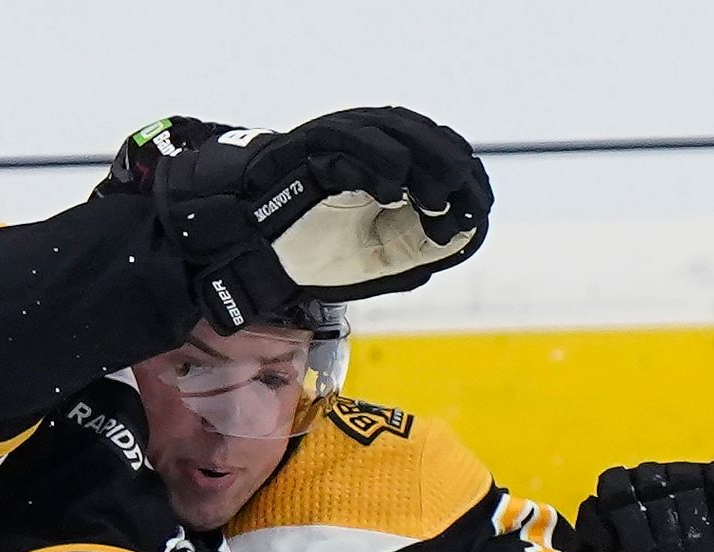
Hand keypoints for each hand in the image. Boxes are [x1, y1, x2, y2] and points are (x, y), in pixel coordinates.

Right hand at [99, 108, 489, 331]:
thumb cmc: (298, 253)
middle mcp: (362, 148)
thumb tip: (461, 235)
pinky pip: (348, 143)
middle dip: (453, 170)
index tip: (478, 212)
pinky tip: (396, 191)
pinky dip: (377, 162)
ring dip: (424, 163)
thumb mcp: (370, 259)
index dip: (463, 179)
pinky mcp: (306, 148)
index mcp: (380, 168)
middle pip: (424, 136)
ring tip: (441, 199)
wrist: (235, 254)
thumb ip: (412, 246)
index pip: (437, 153)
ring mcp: (333, 144)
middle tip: (470, 204)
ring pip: (393, 130)